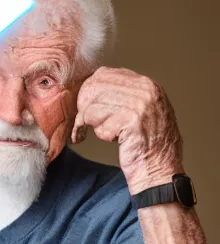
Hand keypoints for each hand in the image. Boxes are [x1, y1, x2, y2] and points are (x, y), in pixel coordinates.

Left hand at [71, 67, 183, 193]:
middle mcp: (145, 90)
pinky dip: (100, 135)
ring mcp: (140, 104)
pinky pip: (98, 123)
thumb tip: (90, 87)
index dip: (89, 91)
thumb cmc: (147, 146)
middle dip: (85, 107)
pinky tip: (113, 141)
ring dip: (93, 124)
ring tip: (106, 134)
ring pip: (93, 106)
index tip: (85, 106)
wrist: (160, 170)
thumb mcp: (141, 112)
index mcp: (147, 85)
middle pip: (94, 87)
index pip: (104, 73)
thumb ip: (123, 96)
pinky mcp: (130, 120)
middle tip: (84, 123)